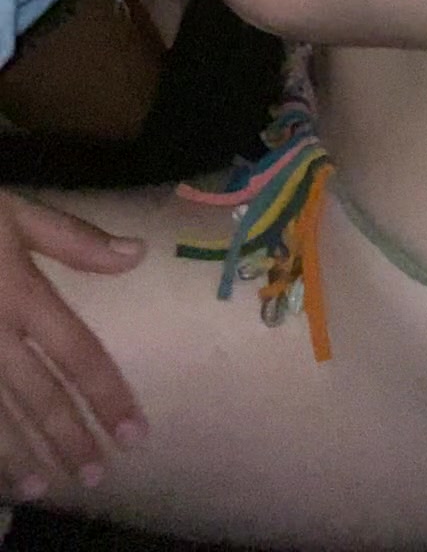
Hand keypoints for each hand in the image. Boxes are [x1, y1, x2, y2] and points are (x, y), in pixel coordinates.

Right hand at [0, 192, 146, 498]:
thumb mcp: (15, 212)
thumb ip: (74, 239)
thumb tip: (139, 254)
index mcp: (22, 293)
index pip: (77, 352)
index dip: (107, 395)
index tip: (134, 434)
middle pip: (39, 396)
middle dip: (70, 439)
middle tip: (97, 475)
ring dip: (21, 457)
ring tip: (45, 487)